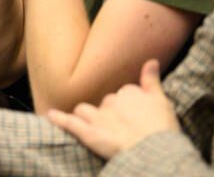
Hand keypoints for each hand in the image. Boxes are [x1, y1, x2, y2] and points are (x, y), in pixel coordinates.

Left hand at [48, 60, 179, 159]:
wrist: (155, 152)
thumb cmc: (162, 129)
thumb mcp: (162, 101)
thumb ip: (152, 80)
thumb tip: (151, 61)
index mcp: (128, 92)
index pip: (123, 94)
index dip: (127, 107)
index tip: (133, 117)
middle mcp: (111, 101)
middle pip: (105, 103)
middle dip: (109, 113)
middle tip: (120, 128)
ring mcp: (98, 117)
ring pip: (84, 111)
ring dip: (85, 116)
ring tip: (89, 124)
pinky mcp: (89, 134)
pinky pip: (70, 123)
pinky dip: (59, 119)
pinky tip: (51, 115)